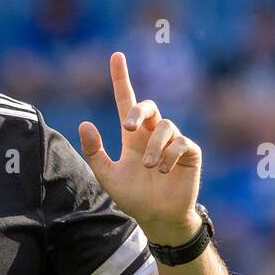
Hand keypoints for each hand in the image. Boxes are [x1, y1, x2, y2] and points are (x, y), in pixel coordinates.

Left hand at [78, 53, 201, 244]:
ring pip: (165, 126)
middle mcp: (152, 134)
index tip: (116, 56)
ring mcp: (173, 142)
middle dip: (137, 111)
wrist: (157, 218)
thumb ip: (94, 152)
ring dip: (155, 146)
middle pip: (147, 106)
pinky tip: (163, 171)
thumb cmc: (134, 197)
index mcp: (132, 137)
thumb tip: (84, 123)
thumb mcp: (108, 176)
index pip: (125, 101)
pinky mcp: (190, 153)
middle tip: (127, 128)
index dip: (121, 79)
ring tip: (149, 167)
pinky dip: (170, 155)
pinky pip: (181, 143)